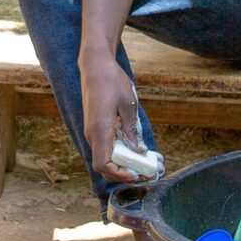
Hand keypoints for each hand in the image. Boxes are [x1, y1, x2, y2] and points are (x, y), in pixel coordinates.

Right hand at [80, 53, 142, 181]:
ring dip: (125, 163)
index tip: (137, 173)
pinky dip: (121, 152)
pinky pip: (106, 147)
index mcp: (99, 130)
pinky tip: (136, 148)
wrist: (95, 65)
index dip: (119, 174)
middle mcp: (92, 134)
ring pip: (106, 157)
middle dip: (125, 173)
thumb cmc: (111, 81)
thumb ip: (131, 130)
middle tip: (148, 171)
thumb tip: (139, 150)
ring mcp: (92, 131)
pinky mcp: (95, 127)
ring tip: (148, 161)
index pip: (102, 165)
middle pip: (104, 166)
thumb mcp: (128, 104)